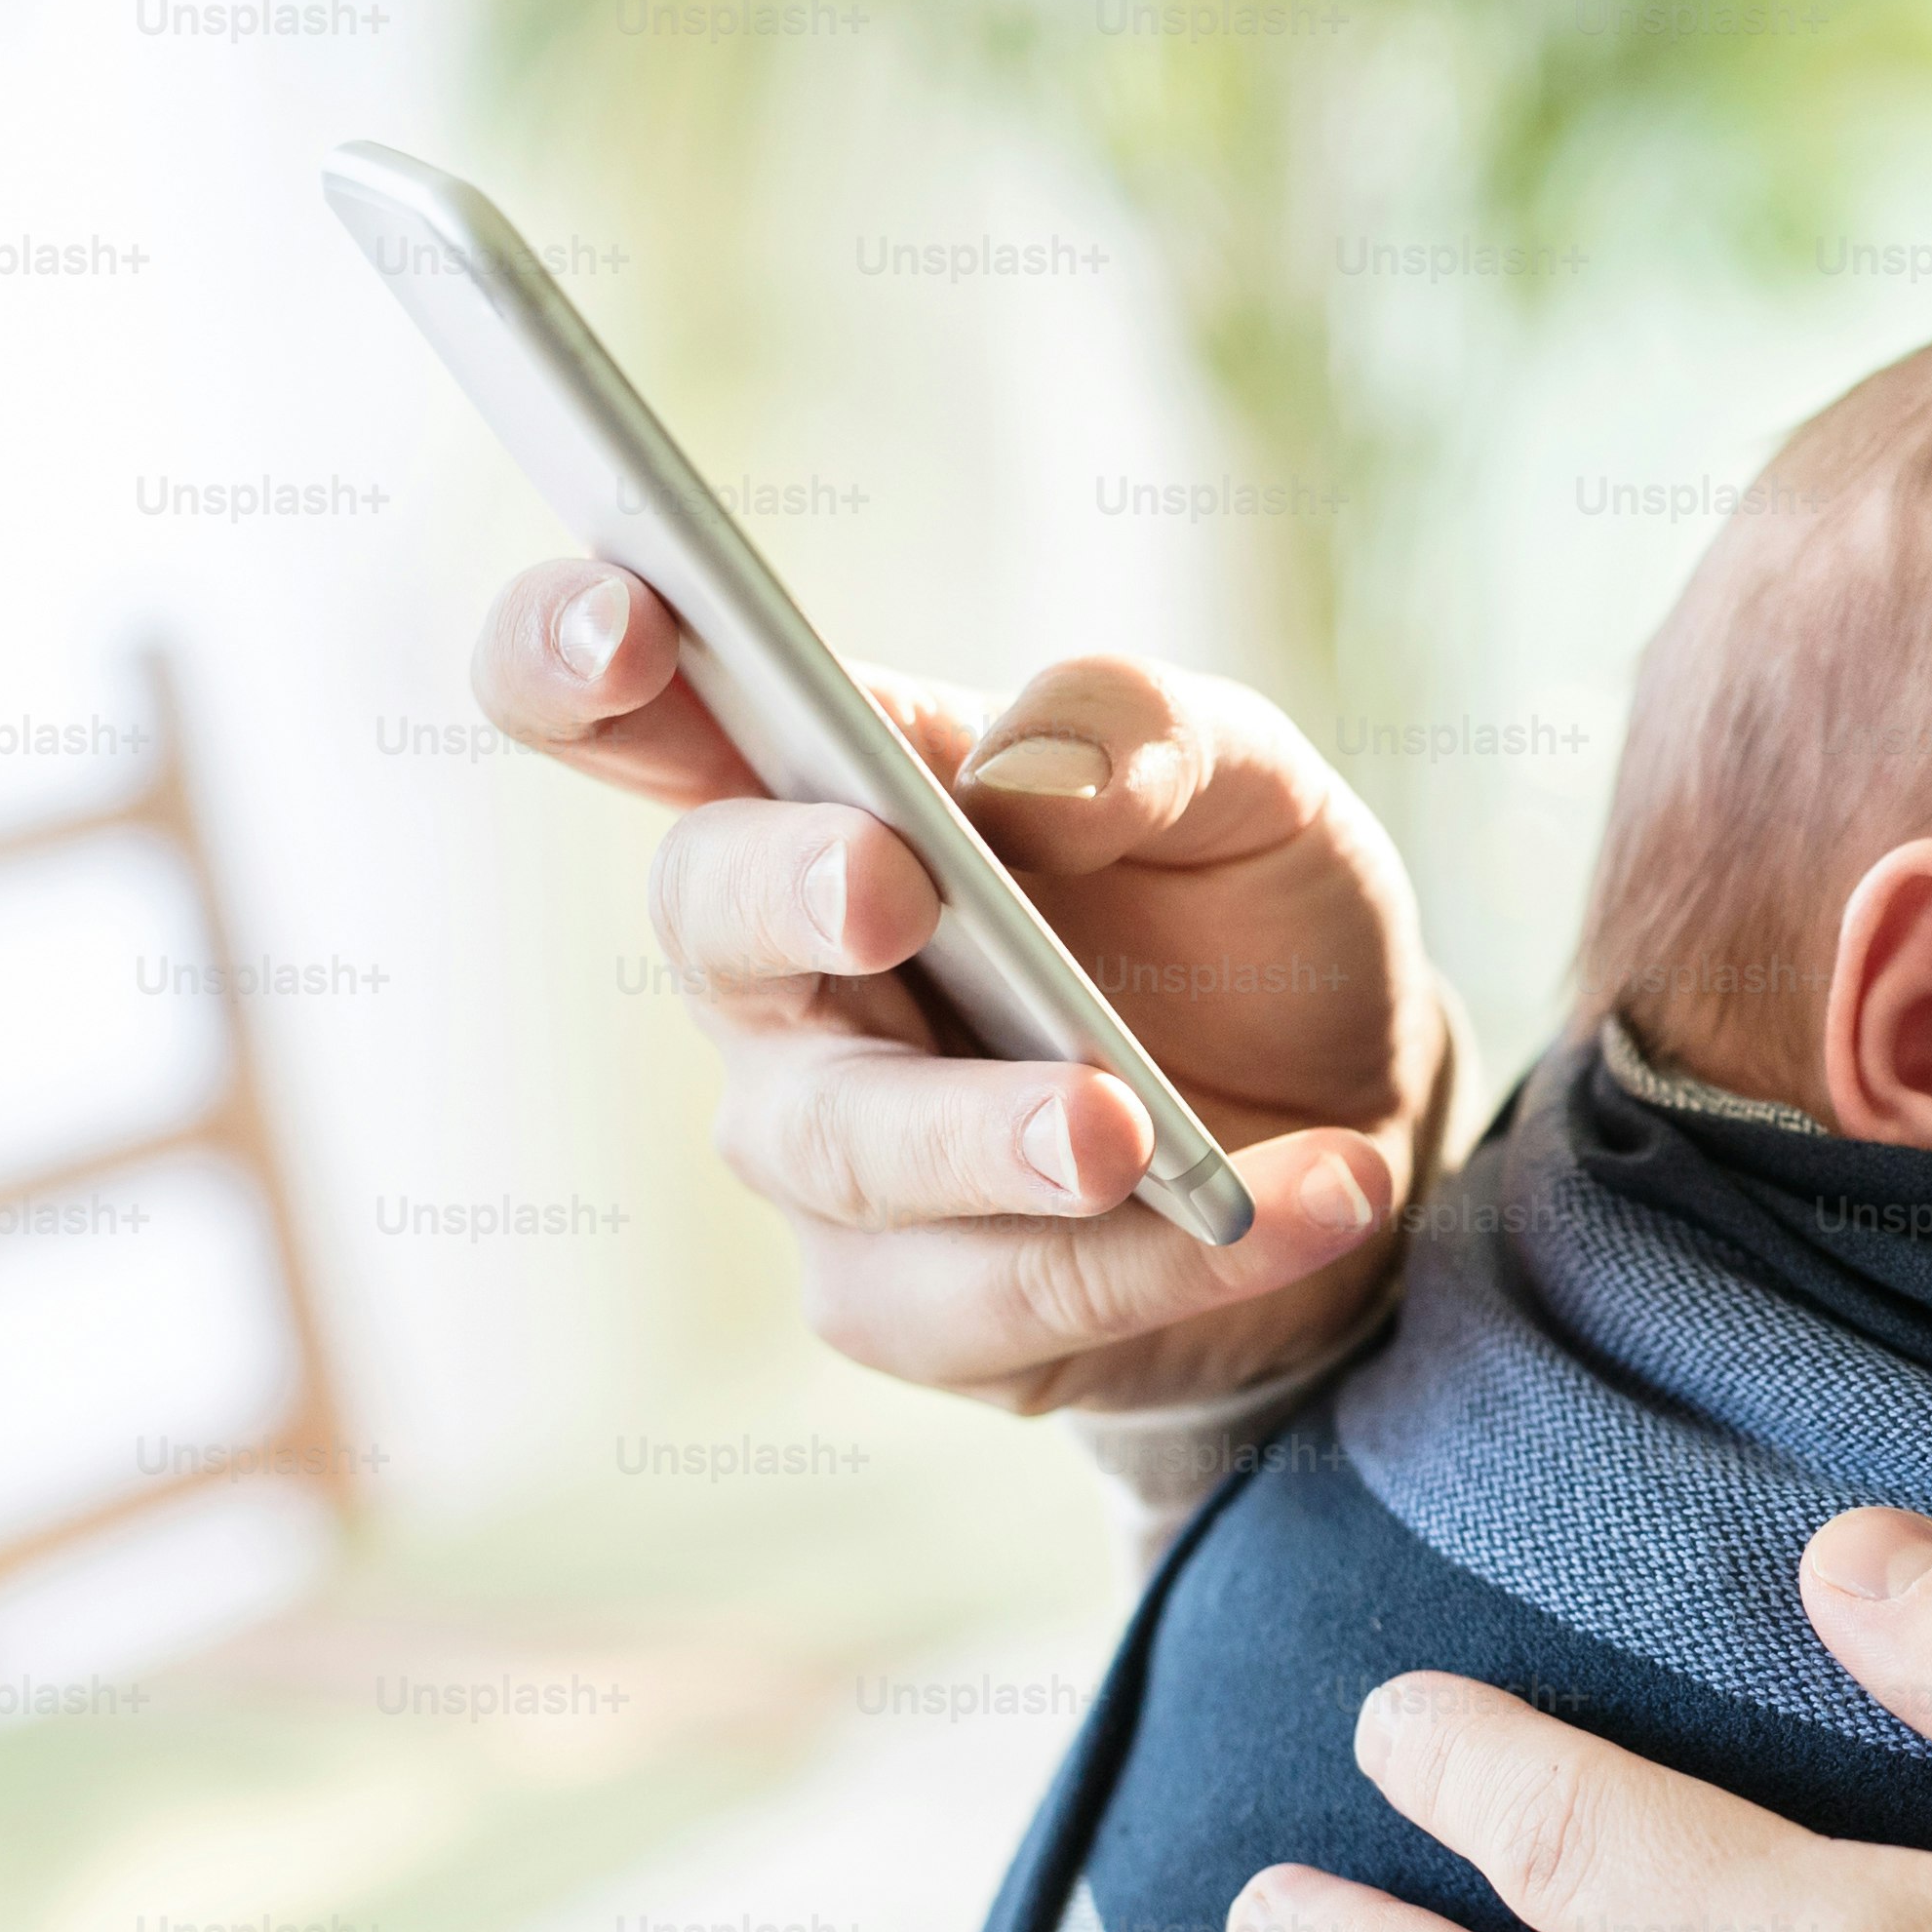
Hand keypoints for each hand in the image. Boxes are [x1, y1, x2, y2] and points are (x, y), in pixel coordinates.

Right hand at [470, 560, 1439, 1410]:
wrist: (1357, 1124)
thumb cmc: (1246, 923)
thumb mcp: (1252, 788)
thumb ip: (1148, 733)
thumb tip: (1033, 780)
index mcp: (829, 792)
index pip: (632, 711)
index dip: (574, 659)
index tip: (628, 626)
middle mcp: (784, 972)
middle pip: (706, 921)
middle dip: (791, 897)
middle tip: (892, 886)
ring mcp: (826, 1147)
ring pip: (851, 1147)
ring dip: (994, 1134)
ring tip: (1131, 1127)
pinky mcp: (910, 1305)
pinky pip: (1005, 1297)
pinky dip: (1167, 1257)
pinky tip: (1320, 1200)